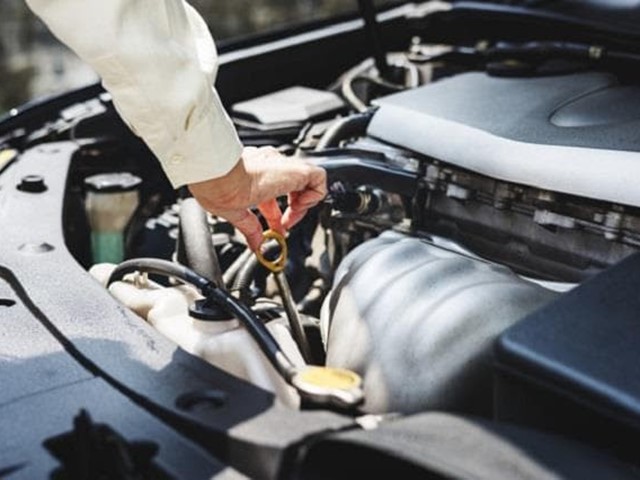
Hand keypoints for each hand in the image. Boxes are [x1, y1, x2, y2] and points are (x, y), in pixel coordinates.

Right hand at [188, 146, 326, 250]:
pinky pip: (318, 179)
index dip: (277, 215)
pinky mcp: (296, 169)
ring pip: (307, 182)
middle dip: (292, 211)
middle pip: (291, 189)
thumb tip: (255, 244)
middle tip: (284, 226)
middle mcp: (269, 167)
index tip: (276, 229)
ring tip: (291, 218)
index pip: (273, 194)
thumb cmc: (216, 187)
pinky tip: (298, 207)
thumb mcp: (234, 213)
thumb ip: (249, 228)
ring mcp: (283, 166)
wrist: (219, 176)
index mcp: (254, 175)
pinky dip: (314, 196)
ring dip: (303, 205)